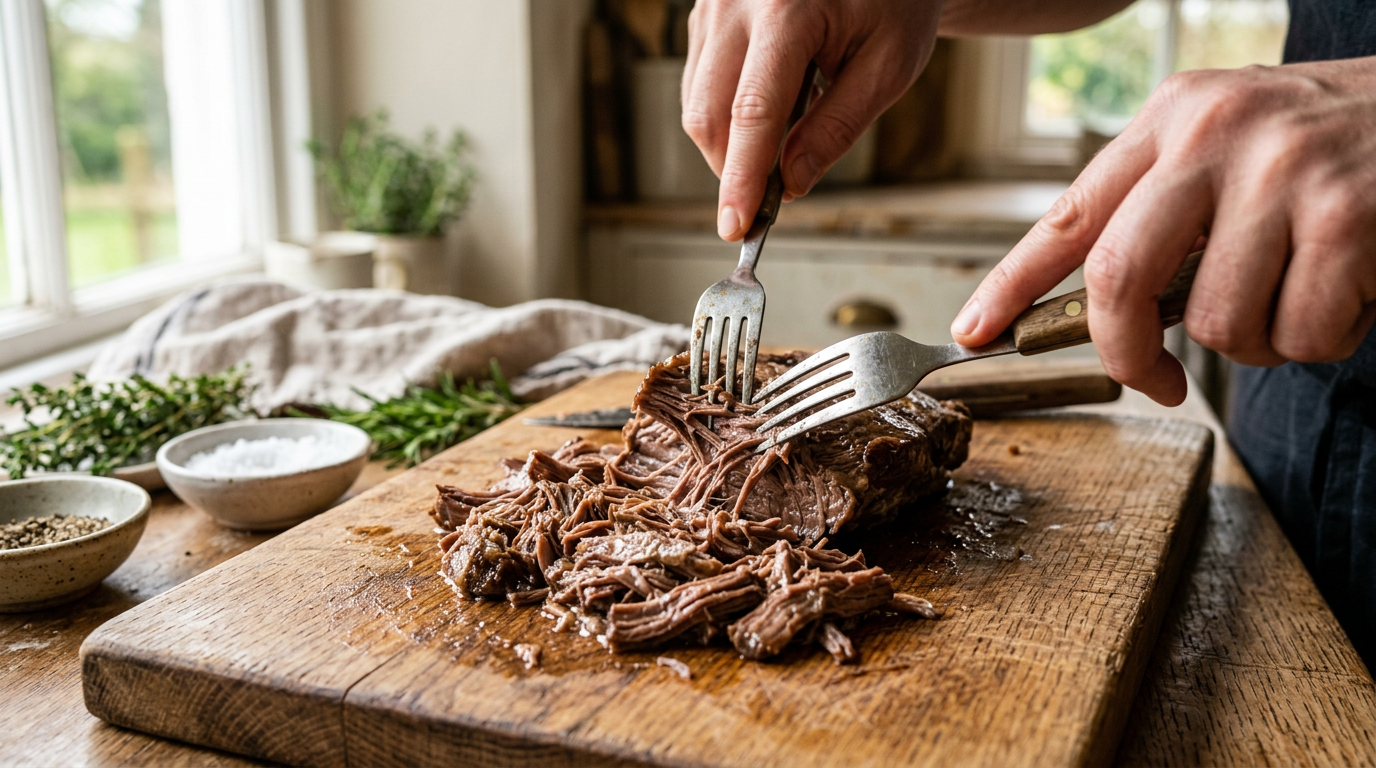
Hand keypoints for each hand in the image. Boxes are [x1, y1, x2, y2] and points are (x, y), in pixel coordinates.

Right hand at [682, 0, 940, 240]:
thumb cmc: (892, 3)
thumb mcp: (887, 67)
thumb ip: (837, 128)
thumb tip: (792, 183)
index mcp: (787, 10)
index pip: (752, 113)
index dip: (741, 178)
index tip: (736, 225)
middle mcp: (736, 3)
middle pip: (709, 114)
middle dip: (733, 169)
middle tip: (771, 196)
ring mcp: (713, 6)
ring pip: (697, 104)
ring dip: (730, 143)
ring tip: (786, 134)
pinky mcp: (704, 15)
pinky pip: (699, 84)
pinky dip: (726, 115)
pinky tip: (770, 107)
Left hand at [951, 56, 1375, 405]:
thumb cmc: (1332, 146)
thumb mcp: (1232, 148)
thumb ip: (1165, 214)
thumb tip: (1102, 313)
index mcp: (1172, 119)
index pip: (1068, 214)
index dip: (1011, 283)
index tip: (975, 331)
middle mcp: (1216, 134)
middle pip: (1118, 279)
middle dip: (1126, 353)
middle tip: (1156, 382)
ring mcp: (1282, 172)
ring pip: (1216, 324)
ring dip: (1258, 342)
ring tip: (1299, 294)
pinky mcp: (1349, 216)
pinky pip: (1298, 333)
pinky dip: (1323, 338)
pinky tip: (1350, 290)